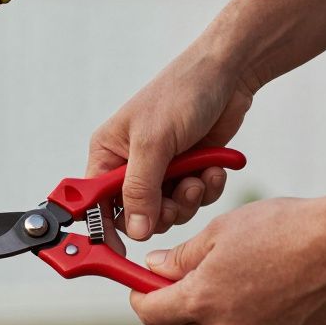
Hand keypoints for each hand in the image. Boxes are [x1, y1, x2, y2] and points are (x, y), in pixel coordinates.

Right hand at [87, 49, 255, 240]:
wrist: (230, 73)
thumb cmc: (182, 93)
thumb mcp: (154, 142)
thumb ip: (141, 189)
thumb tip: (135, 230)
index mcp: (108, 153)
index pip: (95, 202)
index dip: (104, 227)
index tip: (116, 251)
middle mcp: (131, 165)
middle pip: (136, 215)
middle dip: (161, 210)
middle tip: (177, 195)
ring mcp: (161, 170)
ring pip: (167, 212)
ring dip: (187, 199)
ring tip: (199, 176)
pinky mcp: (188, 171)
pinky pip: (193, 200)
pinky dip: (206, 189)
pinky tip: (214, 169)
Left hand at [128, 197, 325, 324]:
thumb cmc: (283, 230)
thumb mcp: (220, 232)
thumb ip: (181, 257)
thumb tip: (154, 268)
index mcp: (202, 301)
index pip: (150, 314)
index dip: (140, 298)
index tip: (142, 285)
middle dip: (178, 302)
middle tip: (190, 271)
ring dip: (215, 308)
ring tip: (240, 271)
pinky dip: (248, 314)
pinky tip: (268, 284)